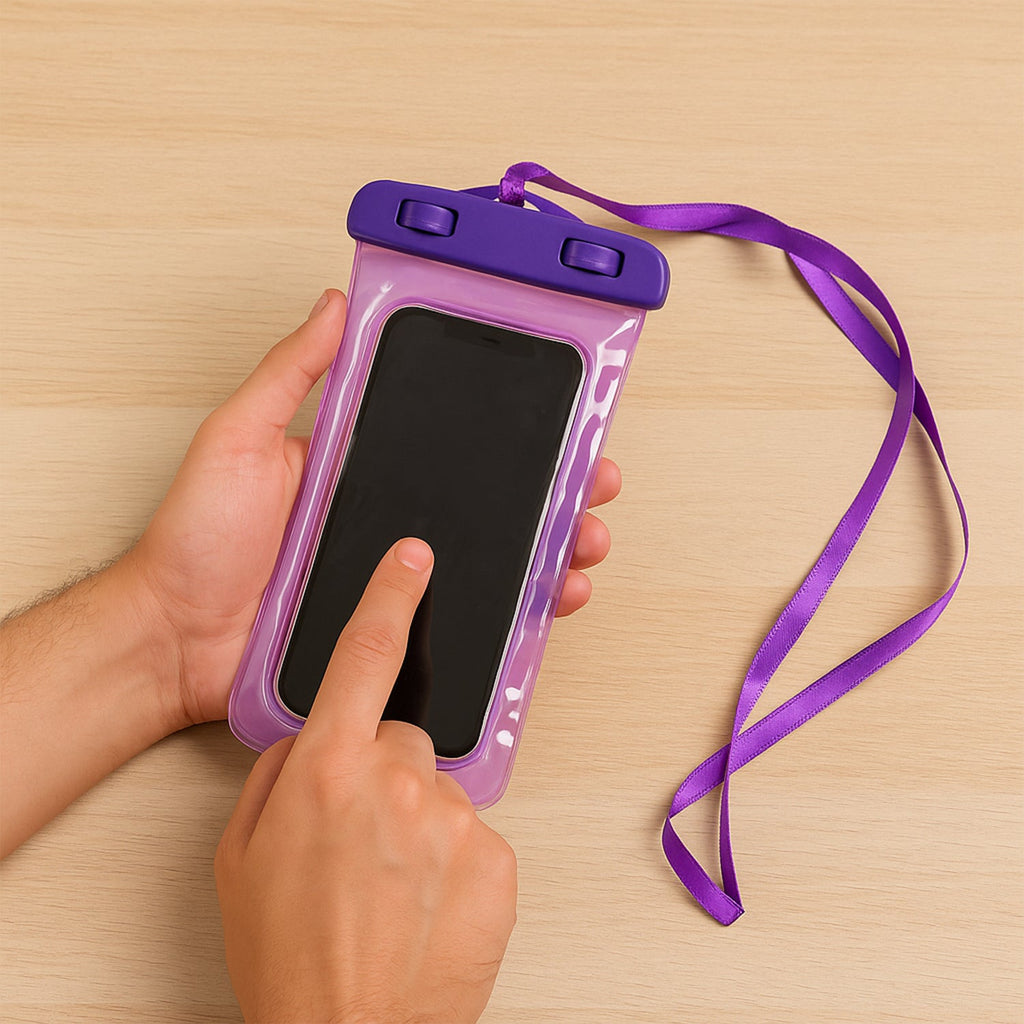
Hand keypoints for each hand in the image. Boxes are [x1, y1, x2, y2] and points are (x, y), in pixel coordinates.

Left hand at [131, 290, 621, 727]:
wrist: (173, 641)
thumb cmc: (195, 540)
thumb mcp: (240, 438)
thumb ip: (291, 375)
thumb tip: (336, 304)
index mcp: (364, 469)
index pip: (455, 445)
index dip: (513, 436)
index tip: (560, 423)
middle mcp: (391, 523)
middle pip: (490, 505)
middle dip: (554, 494)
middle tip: (595, 484)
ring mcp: (399, 581)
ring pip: (493, 563)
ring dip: (552, 551)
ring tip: (585, 543)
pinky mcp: (399, 633)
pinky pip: (469, 623)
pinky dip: (519, 615)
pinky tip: (552, 603)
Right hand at [215, 538, 516, 1023]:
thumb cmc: (288, 957)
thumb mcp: (241, 855)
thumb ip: (280, 772)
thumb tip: (314, 735)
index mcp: (330, 769)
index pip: (367, 654)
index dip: (391, 596)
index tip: (413, 559)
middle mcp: (400, 781)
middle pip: (404, 737)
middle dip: (384, 772)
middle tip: (360, 840)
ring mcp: (457, 819)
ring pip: (439, 790)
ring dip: (418, 821)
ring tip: (389, 886)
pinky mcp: (500, 858)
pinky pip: (474, 833)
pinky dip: (452, 859)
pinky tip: (424, 903)